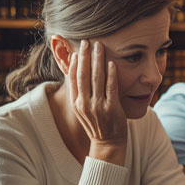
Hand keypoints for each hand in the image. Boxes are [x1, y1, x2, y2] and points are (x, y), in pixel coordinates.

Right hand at [69, 39, 127, 163]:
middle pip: (83, 75)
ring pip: (97, 78)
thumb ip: (80, 94)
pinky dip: (111, 74)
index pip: (73, 79)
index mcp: (76, 103)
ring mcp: (98, 106)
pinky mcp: (111, 108)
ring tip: (99, 46)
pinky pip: (111, 87)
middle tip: (87, 41)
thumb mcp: (83, 110)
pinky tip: (111, 63)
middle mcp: (84, 104)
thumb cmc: (97, 124)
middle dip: (85, 56)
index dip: (75, 63)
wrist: (108, 143)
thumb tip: (77, 75)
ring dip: (98, 60)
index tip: (77, 50)